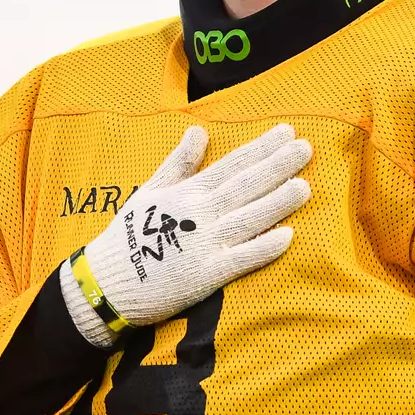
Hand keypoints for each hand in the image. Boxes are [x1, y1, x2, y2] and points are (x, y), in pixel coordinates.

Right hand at [60, 124, 311, 344]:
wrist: (108, 283)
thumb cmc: (128, 235)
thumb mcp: (150, 190)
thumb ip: (178, 163)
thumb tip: (200, 131)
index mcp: (188, 192)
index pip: (232, 164)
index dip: (261, 148)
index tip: (287, 133)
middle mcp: (200, 214)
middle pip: (246, 186)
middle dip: (278, 166)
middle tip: (306, 149)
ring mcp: (205, 244)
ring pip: (249, 219)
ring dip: (278, 202)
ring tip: (304, 187)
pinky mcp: (206, 276)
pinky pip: (240, 260)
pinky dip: (263, 248)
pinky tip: (287, 236)